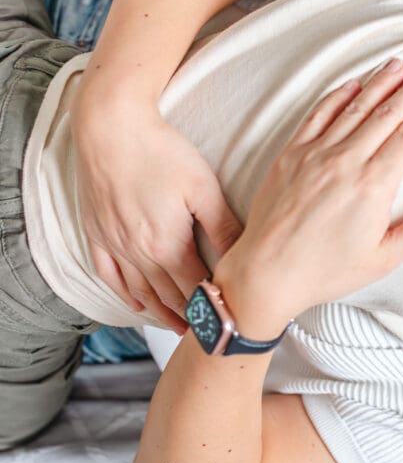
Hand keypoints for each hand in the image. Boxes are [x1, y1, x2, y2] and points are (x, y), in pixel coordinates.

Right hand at [72, 97, 242, 332]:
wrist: (109, 126)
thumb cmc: (160, 151)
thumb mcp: (203, 188)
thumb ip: (224, 227)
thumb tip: (246, 256)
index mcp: (168, 246)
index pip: (196, 290)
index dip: (213, 310)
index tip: (229, 325)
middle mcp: (139, 253)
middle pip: (170, 297)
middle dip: (191, 318)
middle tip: (210, 336)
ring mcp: (114, 244)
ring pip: (142, 291)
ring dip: (162, 314)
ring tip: (181, 329)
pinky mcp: (97, 232)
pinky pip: (109, 274)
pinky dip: (125, 293)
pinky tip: (137, 303)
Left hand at [212, 60, 402, 338]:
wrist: (268, 272)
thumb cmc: (328, 271)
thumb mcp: (383, 259)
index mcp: (373, 187)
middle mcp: (346, 162)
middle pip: (387, 115)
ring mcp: (316, 155)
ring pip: (355, 109)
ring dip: (379, 83)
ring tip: (399, 64)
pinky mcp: (291, 155)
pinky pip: (318, 116)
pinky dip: (337, 97)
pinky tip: (353, 84)